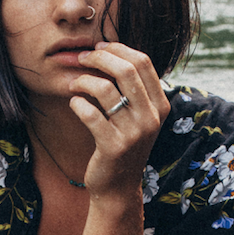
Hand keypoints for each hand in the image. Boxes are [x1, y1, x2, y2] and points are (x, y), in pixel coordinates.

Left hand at [68, 42, 171, 195]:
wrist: (118, 186)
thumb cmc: (122, 143)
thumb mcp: (137, 115)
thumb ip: (131, 87)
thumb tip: (104, 49)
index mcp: (160, 105)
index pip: (143, 62)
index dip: (117, 48)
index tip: (98, 48)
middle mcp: (151, 118)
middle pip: (126, 70)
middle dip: (98, 58)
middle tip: (81, 59)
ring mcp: (134, 134)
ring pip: (105, 89)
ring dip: (82, 80)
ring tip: (73, 84)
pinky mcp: (113, 147)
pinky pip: (89, 114)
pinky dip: (76, 104)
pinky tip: (74, 104)